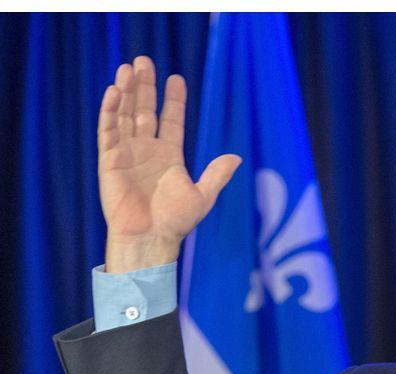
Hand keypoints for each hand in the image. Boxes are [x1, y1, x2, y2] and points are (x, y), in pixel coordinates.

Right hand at [98, 56, 240, 273]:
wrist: (151, 237)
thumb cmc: (176, 222)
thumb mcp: (203, 195)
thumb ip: (217, 174)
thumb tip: (236, 157)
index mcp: (169, 156)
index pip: (171, 121)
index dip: (173, 100)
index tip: (176, 79)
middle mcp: (147, 151)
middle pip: (144, 111)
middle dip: (145, 87)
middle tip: (145, 61)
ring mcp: (127, 153)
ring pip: (125, 115)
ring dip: (126, 91)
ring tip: (129, 67)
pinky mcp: (109, 160)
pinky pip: (108, 130)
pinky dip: (109, 110)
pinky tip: (114, 91)